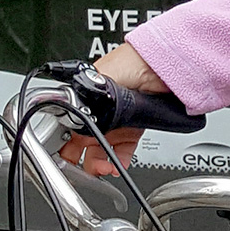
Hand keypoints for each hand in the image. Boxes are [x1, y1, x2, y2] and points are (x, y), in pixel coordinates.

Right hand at [58, 43, 167, 173]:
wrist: (164, 64)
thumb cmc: (134, 61)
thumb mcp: (104, 79)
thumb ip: (90, 97)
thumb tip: (76, 113)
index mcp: (86, 97)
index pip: (69, 124)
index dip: (64, 141)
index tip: (65, 155)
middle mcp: (100, 110)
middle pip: (82, 140)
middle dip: (79, 156)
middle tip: (81, 166)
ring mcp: (117, 120)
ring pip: (101, 148)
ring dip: (99, 162)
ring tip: (102, 169)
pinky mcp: (134, 128)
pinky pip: (123, 149)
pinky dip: (118, 160)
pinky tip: (117, 166)